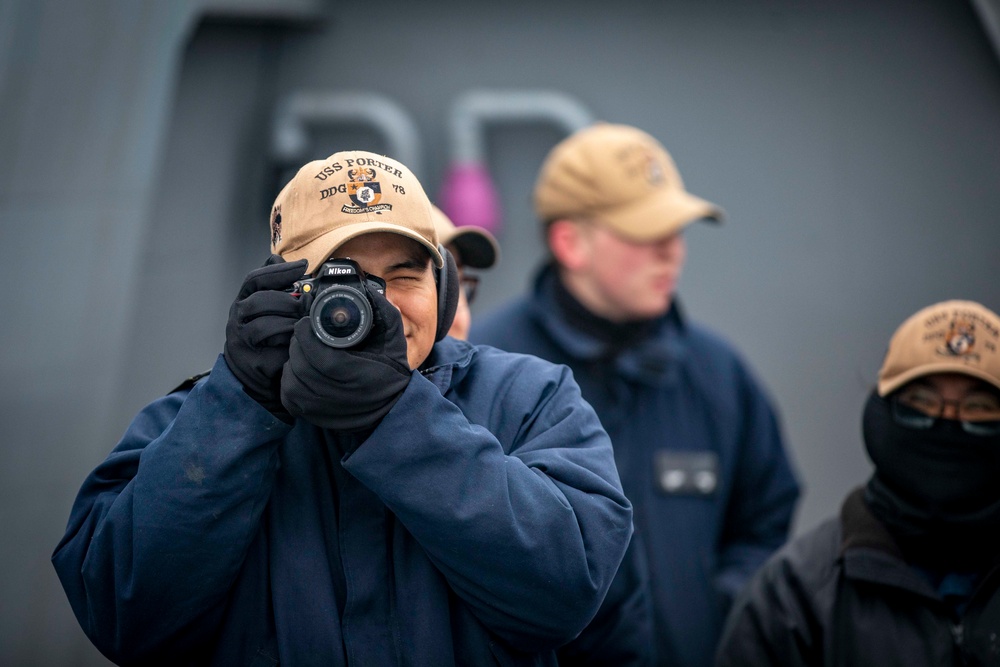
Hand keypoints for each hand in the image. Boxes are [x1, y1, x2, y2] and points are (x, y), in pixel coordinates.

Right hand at [224, 255, 307, 414]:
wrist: (255, 377)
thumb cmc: (267, 338)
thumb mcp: (268, 308)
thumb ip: (275, 285)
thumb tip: (284, 258)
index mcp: (243, 301)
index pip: (256, 279)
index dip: (279, 270)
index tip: (303, 265)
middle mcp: (237, 319)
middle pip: (260, 300)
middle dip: (287, 301)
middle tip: (306, 305)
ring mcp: (241, 342)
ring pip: (266, 326)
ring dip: (290, 324)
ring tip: (304, 326)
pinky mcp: (251, 363)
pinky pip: (273, 352)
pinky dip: (289, 347)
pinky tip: (299, 345)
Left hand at [281, 287, 411, 431]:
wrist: (387, 408)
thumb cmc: (389, 370)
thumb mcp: (393, 337)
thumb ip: (381, 310)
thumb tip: (364, 288)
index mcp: (360, 375)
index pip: (321, 357)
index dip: (307, 335)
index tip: (306, 323)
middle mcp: (339, 397)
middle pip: (301, 364)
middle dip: (299, 343)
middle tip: (305, 332)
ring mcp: (321, 408)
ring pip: (291, 377)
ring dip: (294, 358)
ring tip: (305, 349)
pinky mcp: (308, 415)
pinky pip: (287, 392)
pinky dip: (291, 376)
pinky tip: (303, 367)